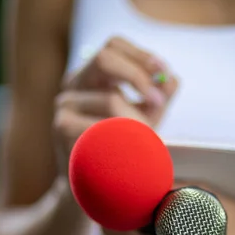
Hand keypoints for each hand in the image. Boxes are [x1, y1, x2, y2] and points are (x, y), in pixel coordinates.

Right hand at [52, 36, 178, 173]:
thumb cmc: (118, 150)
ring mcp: (64, 105)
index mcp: (92, 77)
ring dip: (137, 120)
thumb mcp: (142, 121)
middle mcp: (74, 84)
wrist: (92, 189)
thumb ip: (157, 100)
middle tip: (158, 101)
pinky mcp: (62, 127)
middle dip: (138, 76)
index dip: (140, 54)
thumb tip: (172, 80)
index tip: (163, 71)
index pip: (113, 46)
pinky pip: (101, 127)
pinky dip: (123, 137)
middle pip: (105, 57)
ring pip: (110, 99)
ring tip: (148, 140)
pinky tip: (127, 151)